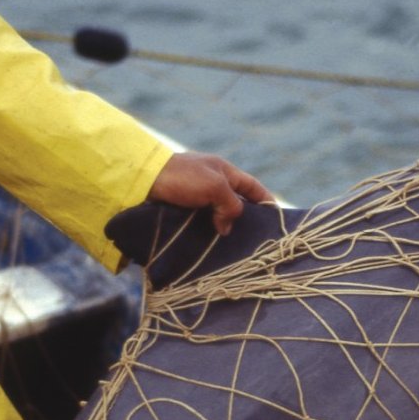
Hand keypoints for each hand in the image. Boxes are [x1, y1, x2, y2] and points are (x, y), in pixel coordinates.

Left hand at [147, 152, 274, 235]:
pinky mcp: (181, 208)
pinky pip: (201, 222)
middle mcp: (212, 182)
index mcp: (224, 171)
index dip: (266, 201)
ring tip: (230, 248)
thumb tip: (228, 227)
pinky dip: (207, 232)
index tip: (275, 218)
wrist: (143, 179)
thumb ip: (231, 205)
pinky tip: (209, 245)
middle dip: (244, 220)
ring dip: (223, 229)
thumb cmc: (182, 177)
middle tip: (252, 240)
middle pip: (236, 203)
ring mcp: (196, 195)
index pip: (253, 187)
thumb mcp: (215, 187)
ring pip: (218, 215)